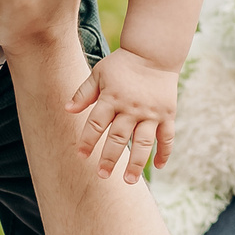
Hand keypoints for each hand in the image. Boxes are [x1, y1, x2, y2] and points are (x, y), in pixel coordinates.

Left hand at [68, 49, 178, 181]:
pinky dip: (164, 153)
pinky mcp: (167, 115)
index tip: (81, 155)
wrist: (154, 53)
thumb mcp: (99, 73)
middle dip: (109, 158)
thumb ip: (84, 93)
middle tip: (102, 175)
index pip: (96, 124)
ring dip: (136, 163)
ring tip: (129, 181)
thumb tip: (67, 110)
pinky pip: (167, 138)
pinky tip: (158, 167)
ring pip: (143, 143)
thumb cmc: (122, 64)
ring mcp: (151, 113)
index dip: (87, 140)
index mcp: (112, 98)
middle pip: (118, 138)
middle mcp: (132, 108)